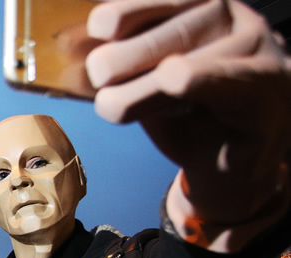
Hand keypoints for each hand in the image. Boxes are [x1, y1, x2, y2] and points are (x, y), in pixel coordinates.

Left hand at [86, 0, 290, 223]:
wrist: (224, 161)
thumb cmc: (182, 113)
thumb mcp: (141, 81)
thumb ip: (117, 65)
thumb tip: (69, 50)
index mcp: (196, 5)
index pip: (161, 1)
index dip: (126, 11)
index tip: (98, 28)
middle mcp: (230, 17)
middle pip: (173, 32)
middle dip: (128, 56)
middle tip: (99, 75)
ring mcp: (256, 48)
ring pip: (196, 61)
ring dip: (147, 87)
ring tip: (113, 105)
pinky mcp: (270, 84)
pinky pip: (234, 80)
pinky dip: (203, 79)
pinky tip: (175, 78)